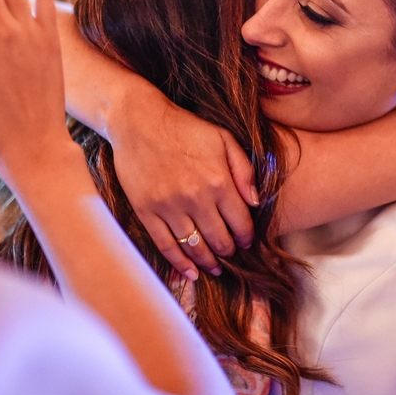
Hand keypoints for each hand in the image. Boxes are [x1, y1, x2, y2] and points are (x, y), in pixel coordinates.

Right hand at [109, 97, 258, 280]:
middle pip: (220, 240)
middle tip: (231, 253)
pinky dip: (180, 264)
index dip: (247, 238)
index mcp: (219, 181)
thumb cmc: (185, 128)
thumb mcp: (224, 139)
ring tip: (215, 267)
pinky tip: (190, 273)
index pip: (241, 224)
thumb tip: (256, 201)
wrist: (139, 121)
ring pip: (195, 248)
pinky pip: (166, 246)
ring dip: (208, 262)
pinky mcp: (146, 212)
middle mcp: (196, 199)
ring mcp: (169, 208)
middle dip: (229, 251)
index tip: (247, 242)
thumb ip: (244, 170)